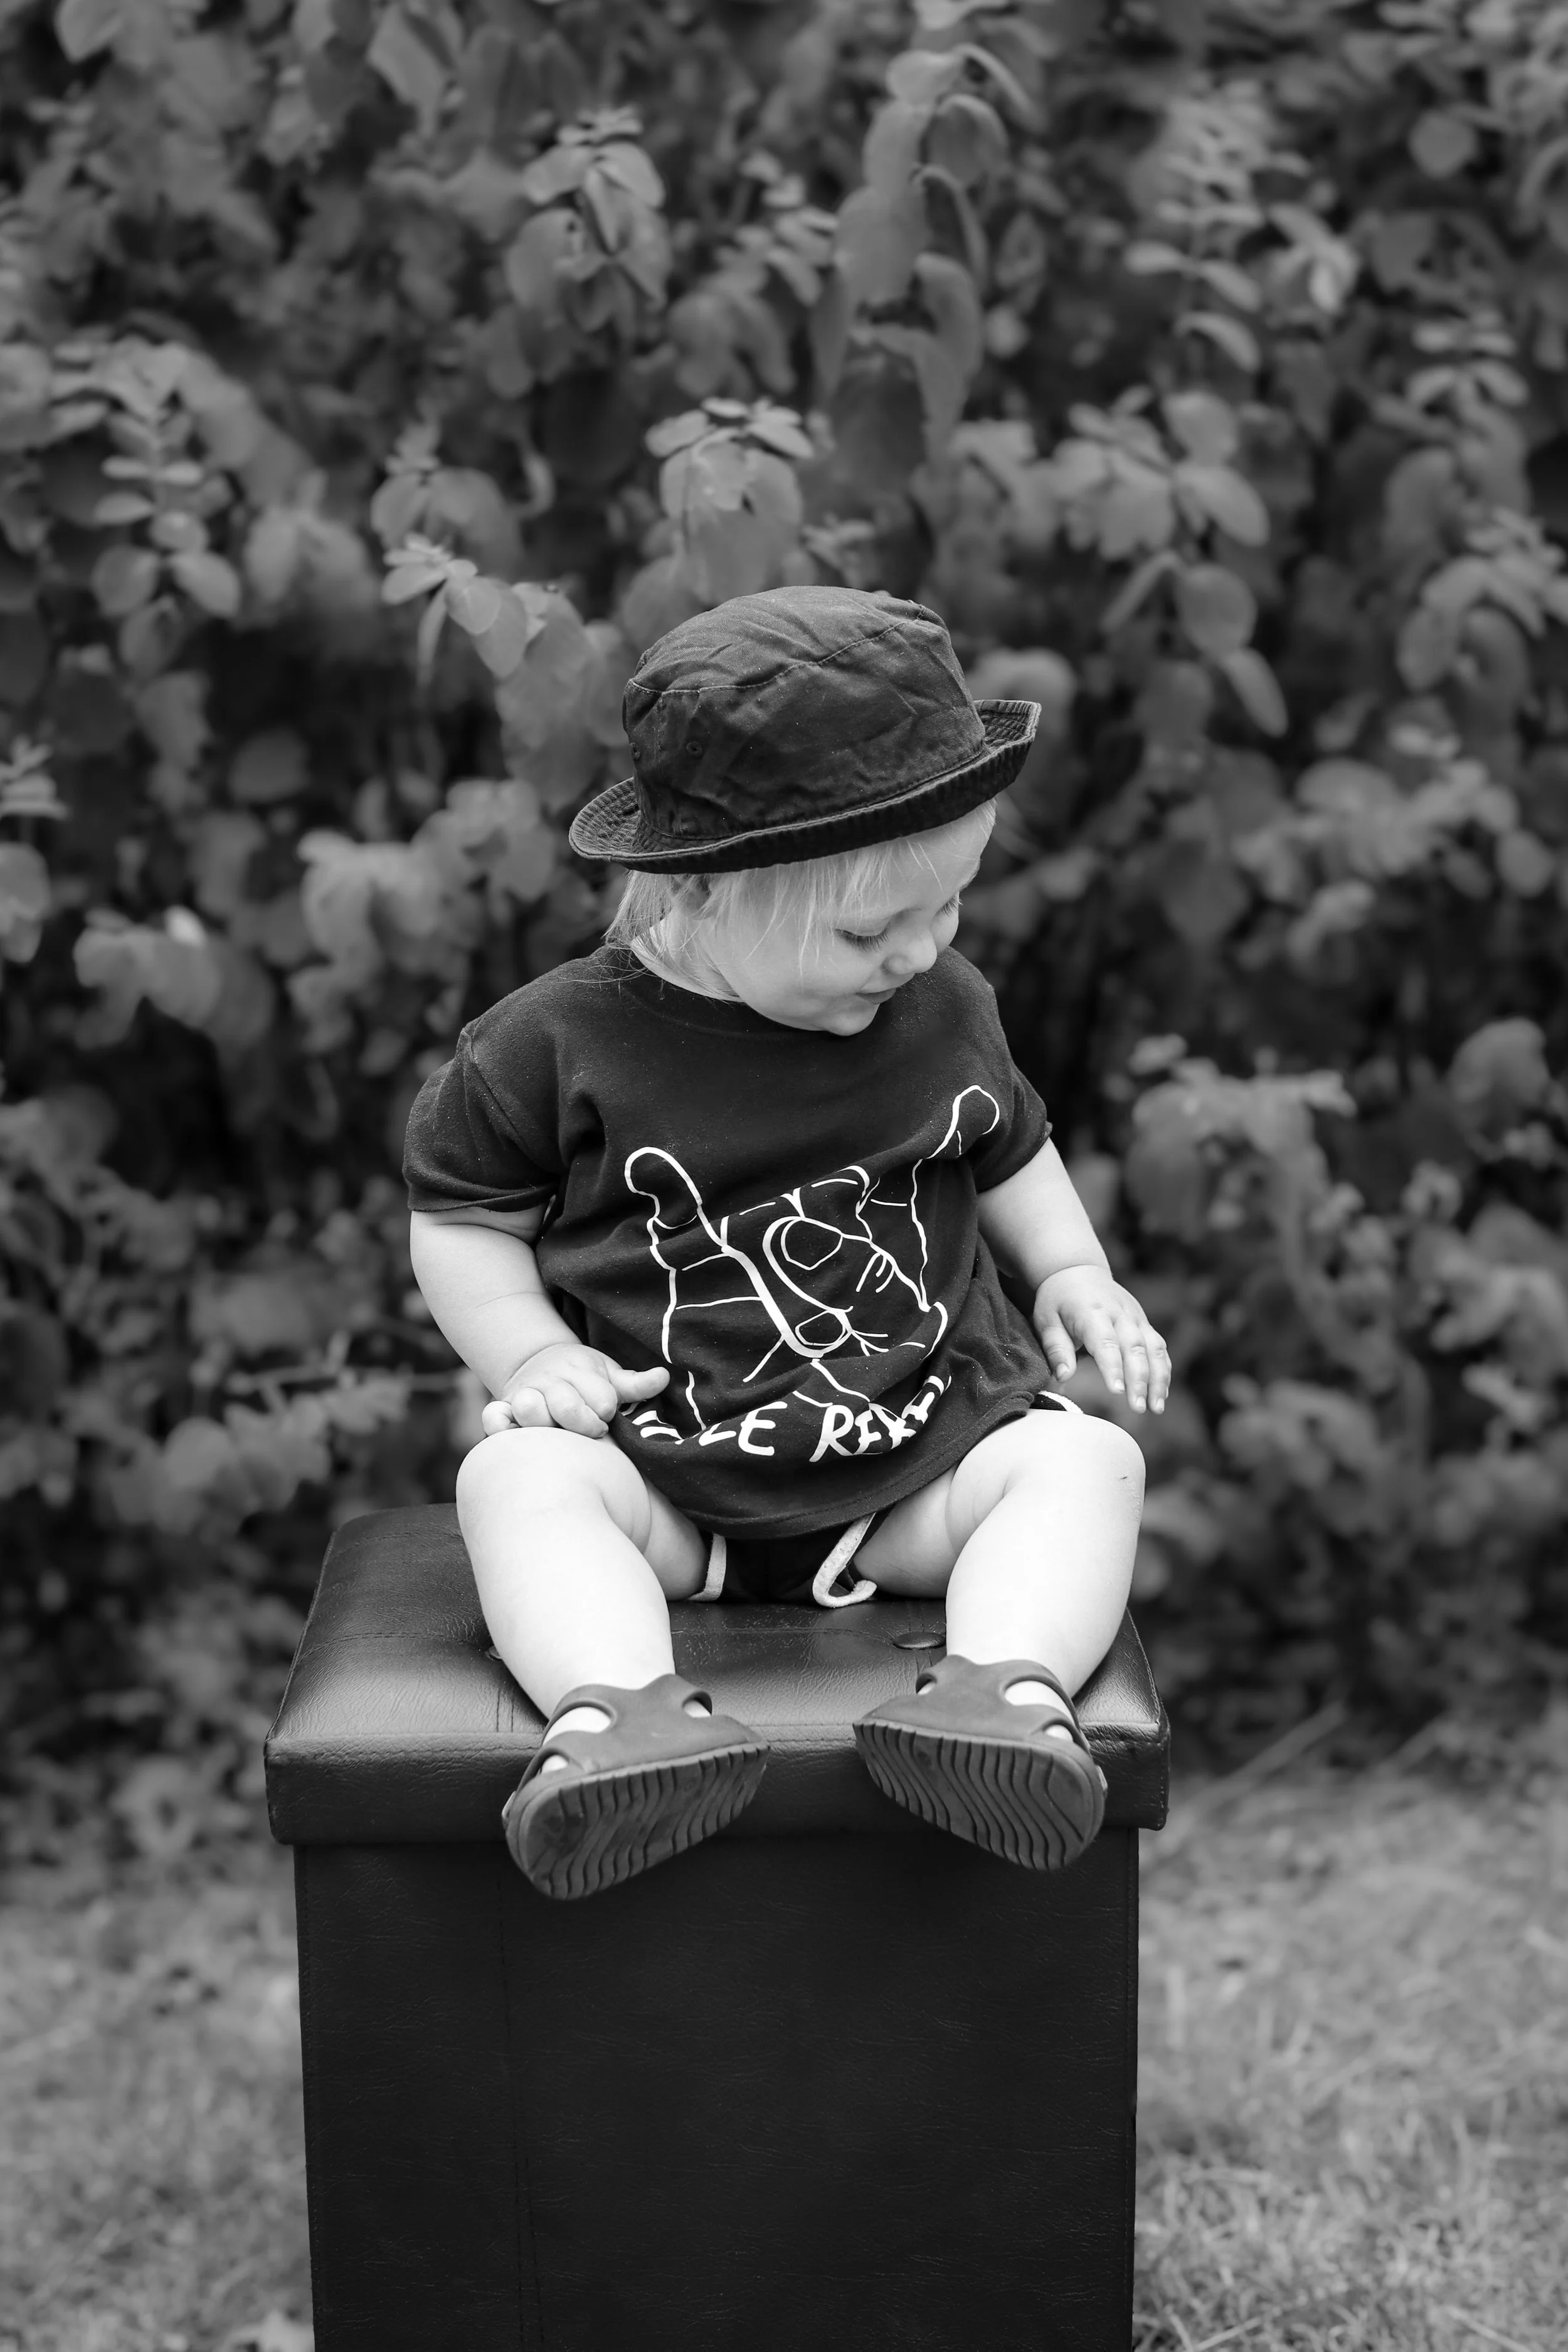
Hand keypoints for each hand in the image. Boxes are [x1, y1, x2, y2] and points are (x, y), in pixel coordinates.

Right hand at [479, 1343, 669, 1439]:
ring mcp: (524, 1394)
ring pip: (531, 1409)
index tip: (604, 1415)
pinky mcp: (503, 1409)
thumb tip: (664, 1377)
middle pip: (568, 1408)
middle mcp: (549, 1382)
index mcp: (579, 1371)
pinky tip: (513, 1433)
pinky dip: (499, 1425)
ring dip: (546, 1422)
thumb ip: (635, 1384)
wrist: (541, 1362)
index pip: (601, 1401)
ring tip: (555, 1431)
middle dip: (584, 1423)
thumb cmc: (585, 1378)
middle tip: (589, 1429)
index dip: (605, 1412)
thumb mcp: (610, 1376)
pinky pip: (494, 1417)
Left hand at [1032, 1265, 1169, 1414]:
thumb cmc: (1058, 1300)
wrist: (1077, 1270)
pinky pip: (1159, 1347)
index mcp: (1092, 1312)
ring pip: (1154, 1348)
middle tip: (1138, 1408)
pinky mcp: (1144, 1322)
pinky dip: (1163, 1370)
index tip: (1116, 1392)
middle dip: (1139, 1380)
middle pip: (1135, 1348)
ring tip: (1156, 1408)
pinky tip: (1161, 1394)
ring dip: (1158, 1378)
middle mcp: (1119, 1314)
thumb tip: (1063, 1377)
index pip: (1106, 1342)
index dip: (1113, 1367)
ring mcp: (1135, 1317)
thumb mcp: (1046, 1320)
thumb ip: (1056, 1348)